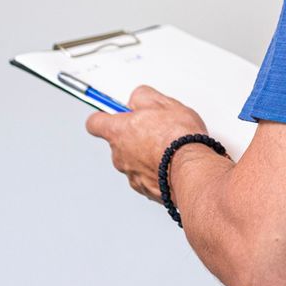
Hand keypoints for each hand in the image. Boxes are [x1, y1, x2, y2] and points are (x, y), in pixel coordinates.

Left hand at [85, 85, 209, 202]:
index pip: (95, 122)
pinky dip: (157, 169)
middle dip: (134, 135)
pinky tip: (172, 162)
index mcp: (118, 132)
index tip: (115, 111)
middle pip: (118, 142)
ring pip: (134, 160)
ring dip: (147, 154)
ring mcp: (131, 174)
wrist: (190, 168)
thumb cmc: (176, 138)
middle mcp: (119, 155)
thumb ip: (142, 97)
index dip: (105, 115)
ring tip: (169, 147)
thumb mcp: (162, 103)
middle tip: (155, 128)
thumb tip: (138, 98)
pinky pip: (147, 175)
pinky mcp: (145, 189)